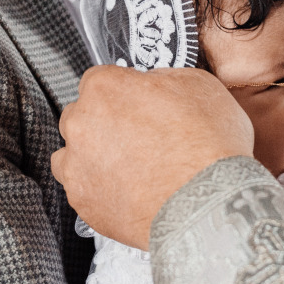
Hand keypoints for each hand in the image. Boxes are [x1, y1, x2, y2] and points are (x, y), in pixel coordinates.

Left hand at [52, 66, 253, 249]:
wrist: (207, 205)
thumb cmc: (208, 147)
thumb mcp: (199, 86)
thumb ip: (163, 79)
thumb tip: (154, 85)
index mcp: (104, 87)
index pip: (99, 79)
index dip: (122, 91)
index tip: (137, 103)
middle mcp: (81, 123)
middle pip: (82, 115)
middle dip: (106, 122)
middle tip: (140, 137)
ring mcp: (77, 165)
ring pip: (74, 153)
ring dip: (95, 156)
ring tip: (131, 168)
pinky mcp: (82, 201)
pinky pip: (83, 189)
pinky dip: (100, 189)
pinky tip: (129, 191)